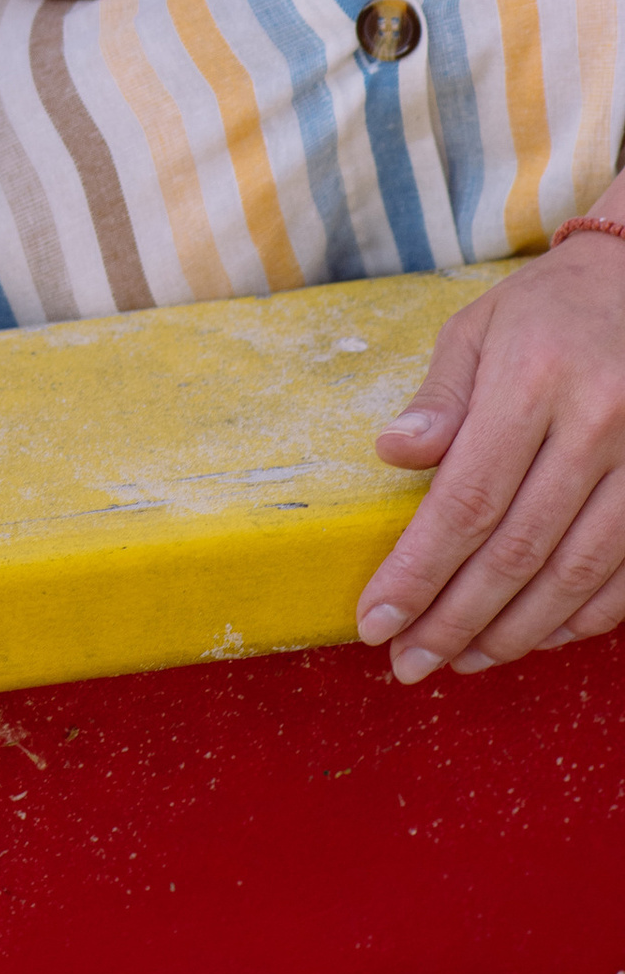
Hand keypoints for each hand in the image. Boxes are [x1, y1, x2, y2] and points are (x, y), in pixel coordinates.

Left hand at [356, 232, 624, 676]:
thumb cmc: (548, 309)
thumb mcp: (479, 328)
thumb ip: (440, 398)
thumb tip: (393, 454)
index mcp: (534, 380)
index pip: (465, 501)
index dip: (417, 572)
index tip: (375, 620)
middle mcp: (597, 425)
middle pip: (516, 550)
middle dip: (455, 619)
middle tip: (408, 664)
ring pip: (576, 575)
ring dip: (515, 632)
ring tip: (461, 660)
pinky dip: (581, 617)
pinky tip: (537, 636)